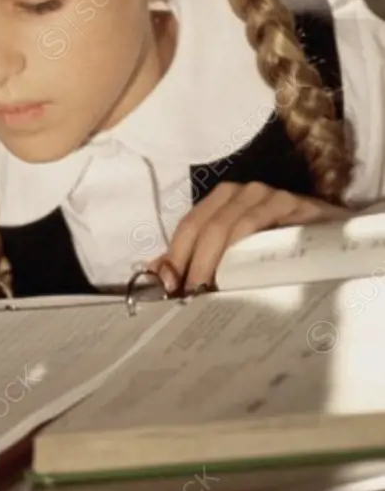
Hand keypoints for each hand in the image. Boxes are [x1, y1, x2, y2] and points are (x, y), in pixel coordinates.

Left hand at [151, 181, 349, 293]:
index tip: (167, 288)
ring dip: (214, 261)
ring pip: (228, 226)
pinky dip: (244, 249)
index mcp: (221, 200)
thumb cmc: (280, 247)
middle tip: (189, 297)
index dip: (174, 256)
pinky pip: (259, 223)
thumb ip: (197, 261)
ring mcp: (267, 195)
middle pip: (204, 227)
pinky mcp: (292, 203)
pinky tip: (242, 273)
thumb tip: (156, 275)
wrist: (333, 238)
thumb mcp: (237, 253)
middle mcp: (240, 192)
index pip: (188, 226)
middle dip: (191, 264)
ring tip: (210, 292)